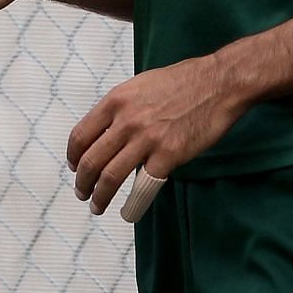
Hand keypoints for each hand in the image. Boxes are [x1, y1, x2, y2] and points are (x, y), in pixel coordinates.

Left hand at [66, 56, 248, 215]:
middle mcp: (126, 120)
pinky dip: (132, 205)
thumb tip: (107, 131)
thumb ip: (121, 108)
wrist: (218, 83)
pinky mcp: (168, 156)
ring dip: (99, 196)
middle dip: (82, 182)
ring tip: (97, 205)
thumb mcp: (140, 85)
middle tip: (82, 192)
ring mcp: (147, 139)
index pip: (80, 135)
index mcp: (116, 100)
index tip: (74, 166)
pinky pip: (143, 188)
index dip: (73, 156)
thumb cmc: (183, 81)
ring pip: (110, 177)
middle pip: (90, 160)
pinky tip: (128, 211)